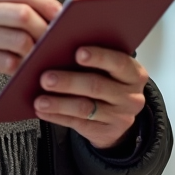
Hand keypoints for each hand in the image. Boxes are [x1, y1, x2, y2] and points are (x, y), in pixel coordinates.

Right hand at [0, 0, 60, 86]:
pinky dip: (22, 66)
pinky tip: (25, 67)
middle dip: (46, 28)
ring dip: (36, 50)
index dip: (46, 1)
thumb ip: (3, 4)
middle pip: (24, 14)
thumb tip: (46, 12)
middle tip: (55, 38)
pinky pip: (8, 62)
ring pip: (20, 40)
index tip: (61, 13)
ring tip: (42, 54)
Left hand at [33, 46, 148, 150]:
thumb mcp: (109, 69)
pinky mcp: (106, 132)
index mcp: (134, 73)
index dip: (99, 57)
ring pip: (85, 108)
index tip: (78, 53)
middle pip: (97, 86)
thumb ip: (93, 57)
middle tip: (46, 78)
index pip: (119, 62)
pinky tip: (43, 111)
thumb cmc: (107, 81)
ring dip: (59, 103)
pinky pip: (78, 124)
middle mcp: (131, 96)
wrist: (117, 117)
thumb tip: (59, 43)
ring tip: (40, 100)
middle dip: (69, 81)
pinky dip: (57, 117)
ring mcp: (120, 116)